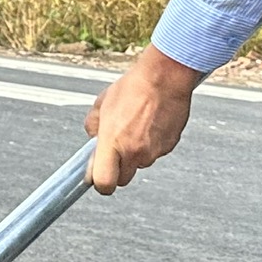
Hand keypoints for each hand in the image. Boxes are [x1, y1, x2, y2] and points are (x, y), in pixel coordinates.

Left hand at [85, 45, 202, 192]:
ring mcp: (153, 152)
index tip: (96, 177)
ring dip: (135, 154)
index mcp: (112, 142)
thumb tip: (93, 140)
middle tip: (115, 150)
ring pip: (140, 164)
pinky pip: (155, 153)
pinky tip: (149, 125)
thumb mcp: (101, 104)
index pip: (103, 182)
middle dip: (117, 170)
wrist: (164, 78)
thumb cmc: (132, 88)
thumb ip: (93, 127)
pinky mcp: (168, 147)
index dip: (99, 183)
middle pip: (122, 179)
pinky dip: (151, 144)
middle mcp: (134, 152)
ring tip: (135, 128)